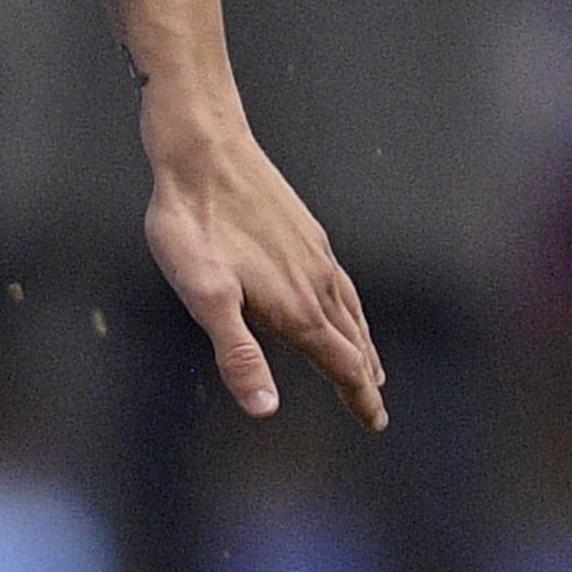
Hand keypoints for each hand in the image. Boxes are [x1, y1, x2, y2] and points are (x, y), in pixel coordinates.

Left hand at [143, 112, 388, 428]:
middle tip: (376, 409)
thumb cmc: (194, 222)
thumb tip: (266, 409)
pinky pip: (340, 282)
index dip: (358, 396)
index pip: (340, 363)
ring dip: (362, 344)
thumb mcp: (203, 296)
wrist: (204, 149)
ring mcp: (314, 253)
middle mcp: (315, 282)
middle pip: (353, 341)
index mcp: (295, 306)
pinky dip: (350, 307)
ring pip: (350, 310)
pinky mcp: (306, 231)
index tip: (376, 422)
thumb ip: (238, 354)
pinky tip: (338, 302)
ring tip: (369, 365)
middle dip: (364, 378)